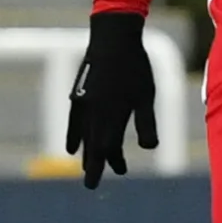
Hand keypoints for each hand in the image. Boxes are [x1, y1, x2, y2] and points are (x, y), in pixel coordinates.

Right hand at [65, 11, 157, 188]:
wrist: (112, 37)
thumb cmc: (135, 66)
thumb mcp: (146, 95)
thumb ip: (146, 122)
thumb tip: (149, 148)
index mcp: (112, 114)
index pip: (108, 148)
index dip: (109, 163)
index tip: (116, 174)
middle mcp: (94, 113)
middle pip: (93, 145)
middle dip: (95, 165)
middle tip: (92, 185)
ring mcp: (83, 104)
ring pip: (83, 136)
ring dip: (86, 153)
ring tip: (87, 167)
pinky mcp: (78, 96)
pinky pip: (73, 123)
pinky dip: (74, 136)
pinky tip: (72, 147)